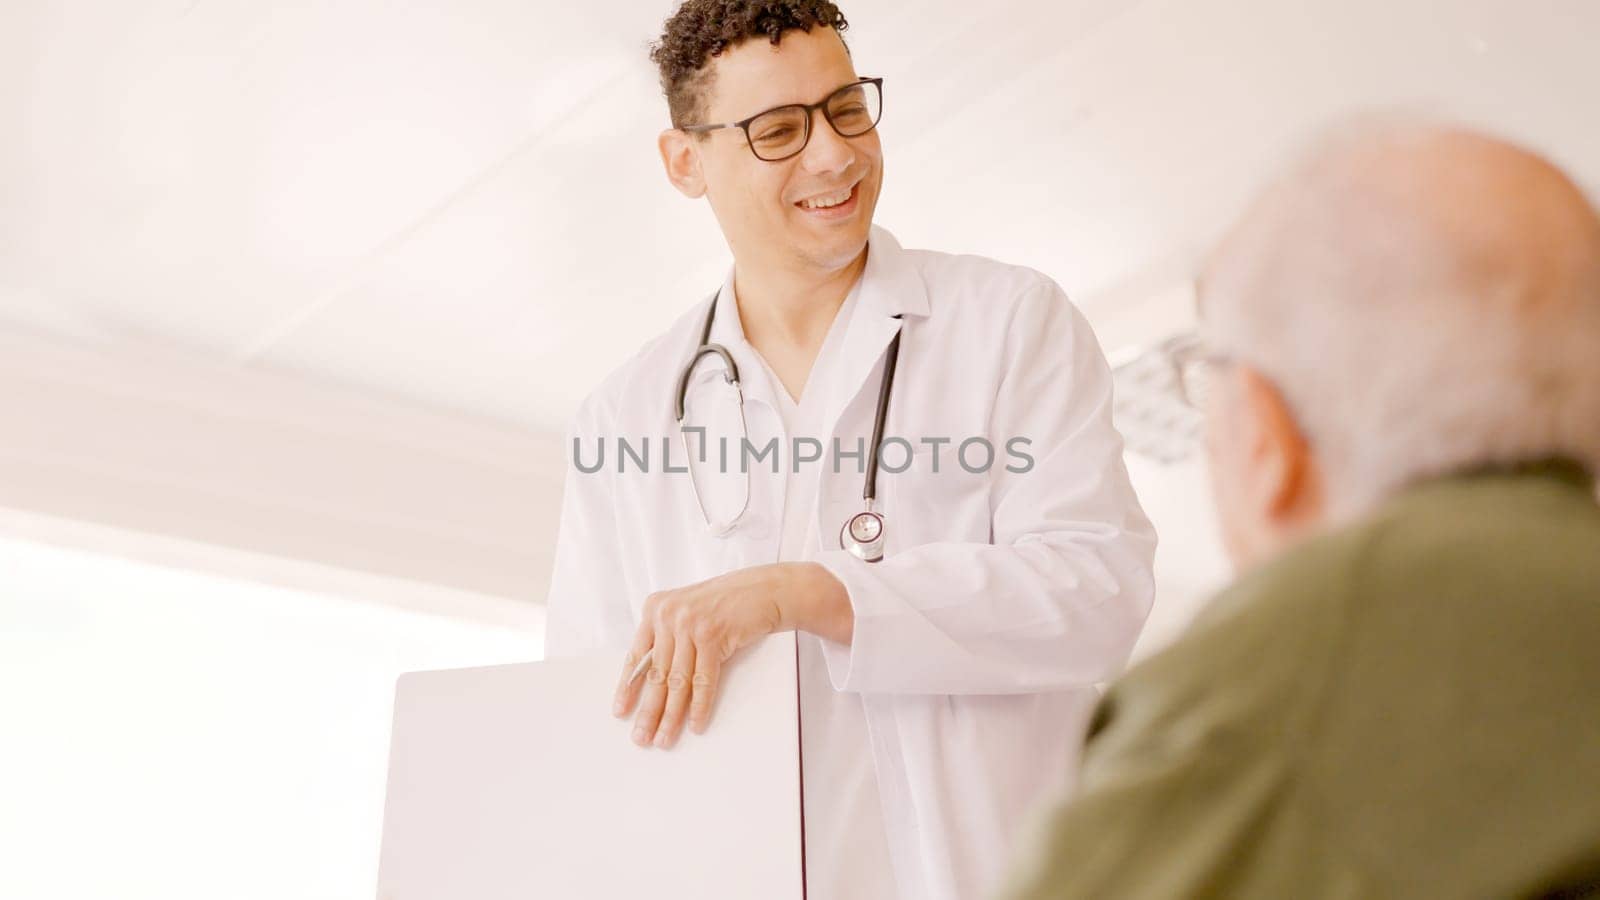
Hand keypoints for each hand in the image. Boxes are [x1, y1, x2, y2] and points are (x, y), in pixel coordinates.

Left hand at [611, 562, 850, 748]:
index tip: (620, 711)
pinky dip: (700, 706)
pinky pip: (703, 680)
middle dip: (648, 710)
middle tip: (641, 737)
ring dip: (671, 715)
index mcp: (655, 608)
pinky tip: (695, 724)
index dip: (628, 686)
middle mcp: (668, 614)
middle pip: (656, 673)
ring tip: (664, 738)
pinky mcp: (712, 634)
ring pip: (678, 681)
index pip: (637, 656)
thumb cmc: (729, 602)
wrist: (766, 590)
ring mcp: (690, 624)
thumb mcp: (690, 612)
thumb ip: (670, 636)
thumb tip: (655, 681)